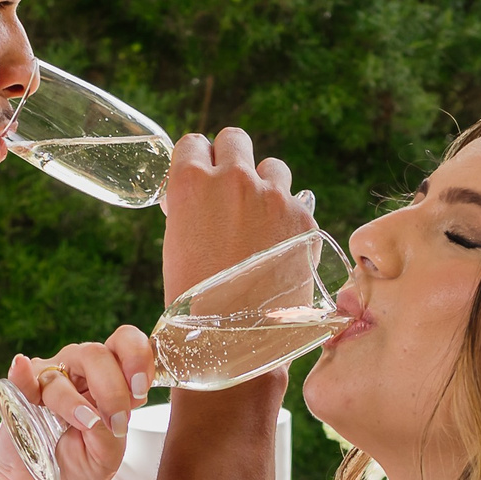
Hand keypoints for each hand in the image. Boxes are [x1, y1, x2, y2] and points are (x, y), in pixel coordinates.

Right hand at [0, 327, 158, 479]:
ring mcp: (48, 379)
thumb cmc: (83, 468)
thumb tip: (92, 411)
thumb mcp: (109, 456)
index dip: (137, 357)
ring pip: (60, 374)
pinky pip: (20, 377)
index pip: (126, 343)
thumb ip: (110, 431)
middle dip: (111, 388)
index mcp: (112, 376)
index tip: (141, 390)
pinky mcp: (19, 394)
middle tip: (117, 421)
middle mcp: (80, 370)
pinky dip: (22, 373)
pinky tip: (21, 368)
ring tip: (83, 425)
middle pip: (96, 353)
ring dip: (73, 401)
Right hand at [161, 127, 315, 302]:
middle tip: (229, 191)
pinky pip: (295, 202)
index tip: (200, 178)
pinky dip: (287, 218)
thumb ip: (190, 207)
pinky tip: (278, 247)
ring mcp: (273, 196)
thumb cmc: (196, 301)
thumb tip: (201, 190)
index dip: (196, 161)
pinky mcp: (304, 217)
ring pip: (272, 167)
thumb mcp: (177, 244)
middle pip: (235, 139)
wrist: (238, 340)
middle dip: (231, 159)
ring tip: (258, 222)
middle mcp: (234, 179)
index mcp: (192, 183)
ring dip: (264, 185)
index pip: (194, 142)